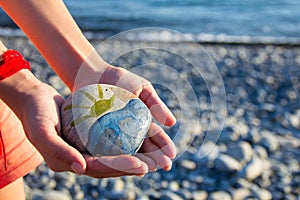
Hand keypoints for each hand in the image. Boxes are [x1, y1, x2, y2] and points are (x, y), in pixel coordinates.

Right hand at [19, 80, 148, 176]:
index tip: (141, 166)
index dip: (120, 167)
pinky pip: (113, 141)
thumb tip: (82, 169)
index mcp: (69, 163)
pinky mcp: (91, 138)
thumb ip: (59, 152)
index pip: (99, 168)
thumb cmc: (35, 115)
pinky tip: (143, 138)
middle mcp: (80, 159)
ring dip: (136, 155)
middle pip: (112, 165)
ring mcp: (86, 149)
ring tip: (157, 155)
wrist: (34, 100)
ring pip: (116, 154)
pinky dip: (128, 141)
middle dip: (135, 165)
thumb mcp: (42, 132)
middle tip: (157, 164)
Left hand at [81, 65, 176, 174]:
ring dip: (139, 162)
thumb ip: (155, 104)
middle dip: (156, 158)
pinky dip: (116, 159)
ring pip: (129, 152)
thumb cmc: (120, 79)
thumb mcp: (142, 89)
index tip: (172, 155)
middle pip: (145, 148)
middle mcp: (130, 130)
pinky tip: (122, 166)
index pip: (156, 137)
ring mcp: (114, 134)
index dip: (165, 146)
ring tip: (147, 170)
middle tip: (165, 167)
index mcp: (143, 120)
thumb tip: (172, 124)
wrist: (92, 74)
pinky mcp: (98, 135)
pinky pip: (108, 149)